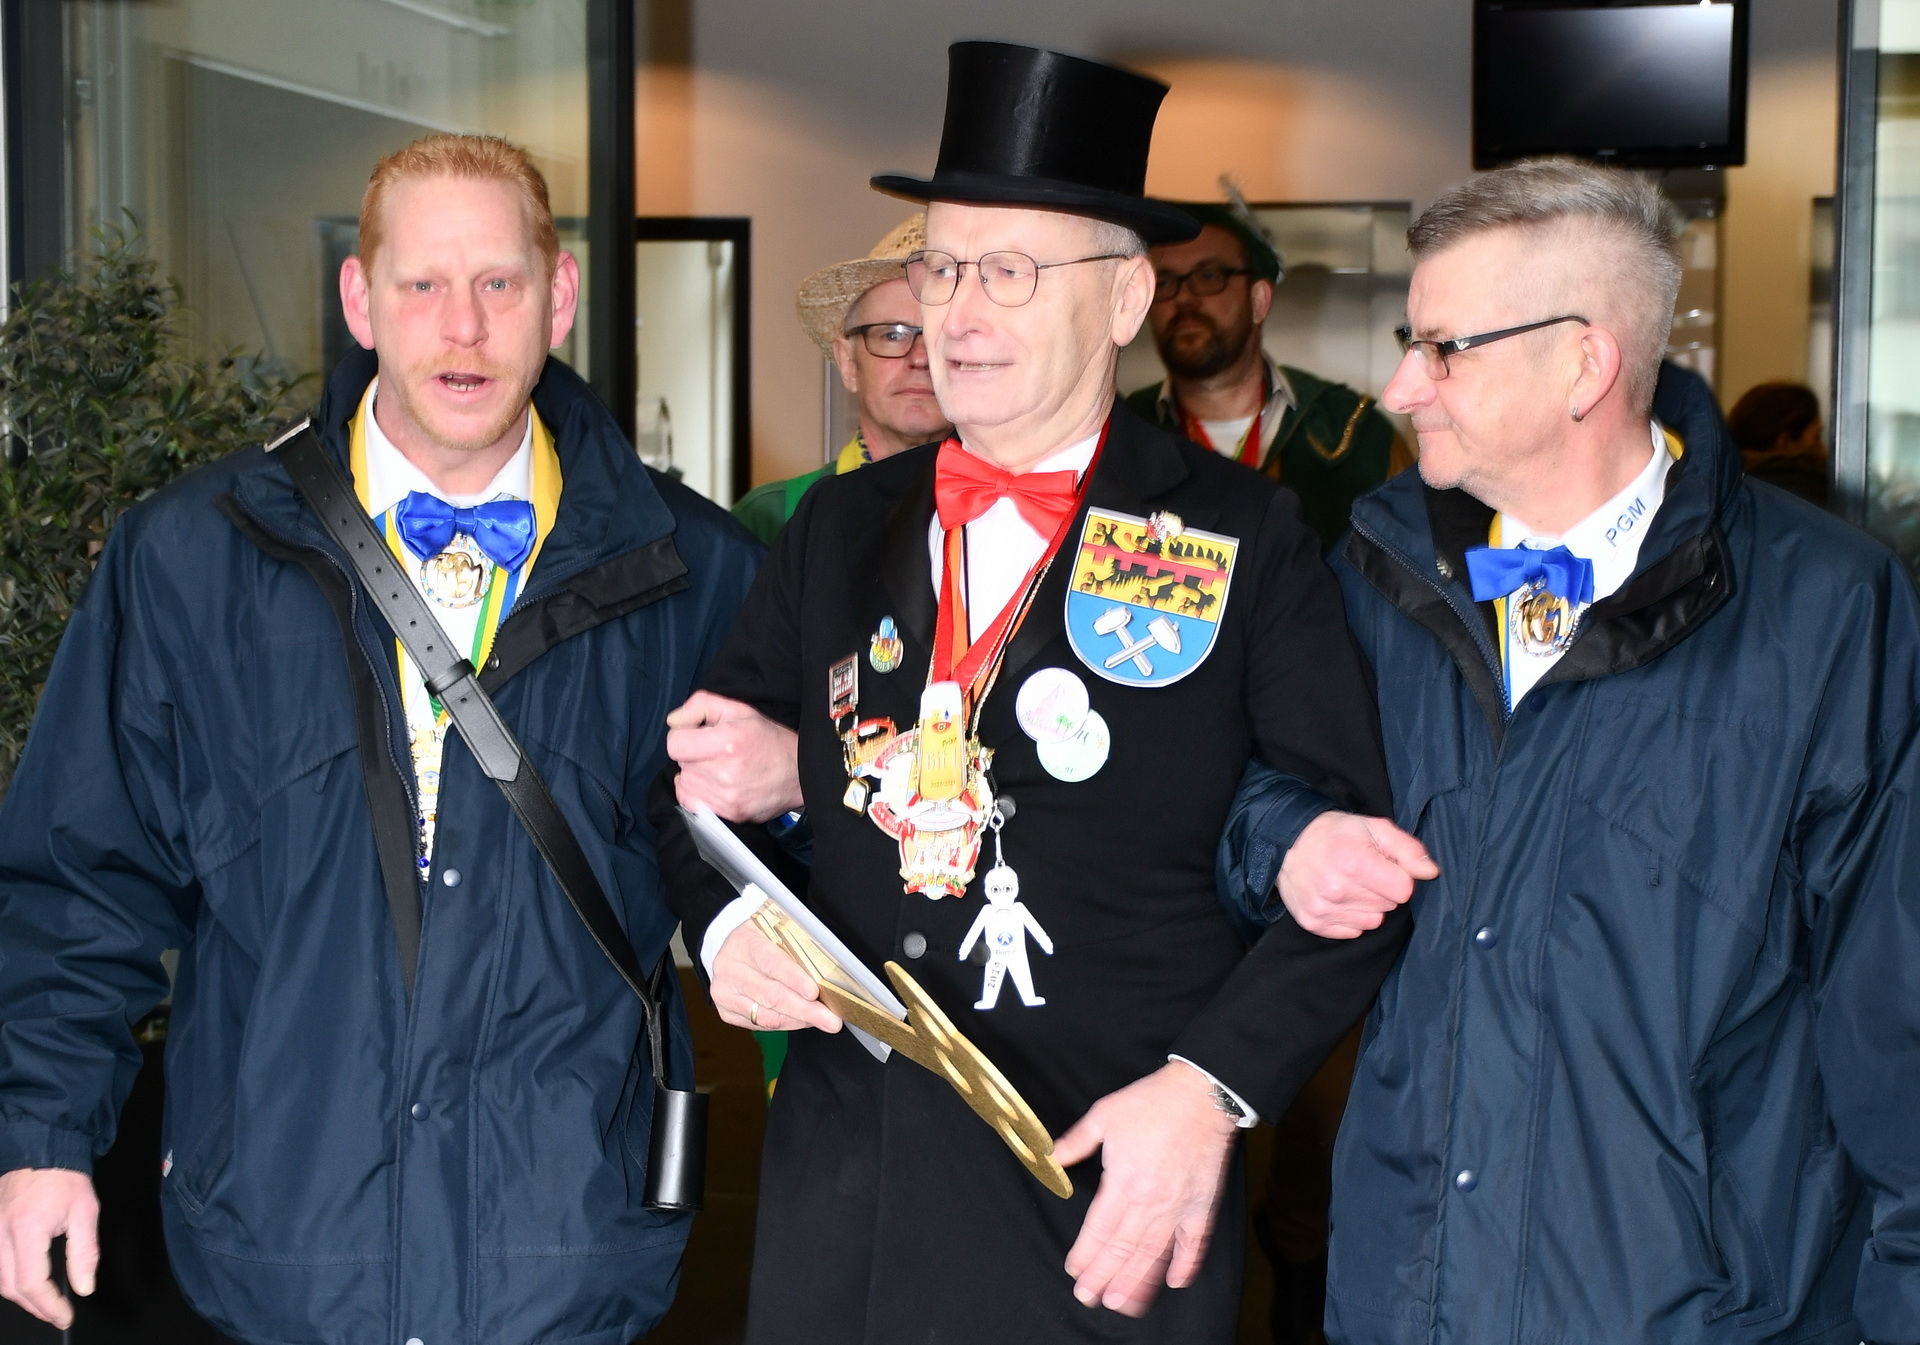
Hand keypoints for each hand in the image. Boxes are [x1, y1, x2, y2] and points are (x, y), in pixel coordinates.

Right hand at [0, 1168, 98, 1328]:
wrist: (41, 1150)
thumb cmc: (65, 1178)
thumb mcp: (85, 1212)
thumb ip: (84, 1252)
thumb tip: (84, 1287)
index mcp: (27, 1229)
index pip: (32, 1282)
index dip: (49, 1306)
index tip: (65, 1316)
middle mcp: (0, 1234)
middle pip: (9, 1287)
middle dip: (35, 1306)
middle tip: (57, 1314)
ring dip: (21, 1295)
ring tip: (45, 1303)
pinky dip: (10, 1280)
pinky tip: (27, 1282)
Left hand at [666, 691, 801, 822]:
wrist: (801, 773)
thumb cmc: (769, 738)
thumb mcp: (739, 709)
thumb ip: (700, 705)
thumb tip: (673, 722)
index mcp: (728, 742)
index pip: (675, 744)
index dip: (683, 735)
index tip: (699, 734)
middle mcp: (725, 772)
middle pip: (681, 762)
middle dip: (693, 753)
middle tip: (715, 750)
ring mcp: (727, 798)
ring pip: (685, 782)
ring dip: (695, 773)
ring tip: (718, 766)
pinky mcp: (729, 814)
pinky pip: (691, 802)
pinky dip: (696, 791)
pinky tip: (713, 783)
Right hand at [711, 921, 840, 1034]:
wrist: (734, 949)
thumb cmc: (764, 938)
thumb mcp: (778, 930)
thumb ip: (798, 948)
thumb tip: (827, 975)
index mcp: (743, 941)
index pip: (771, 962)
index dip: (793, 979)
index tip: (814, 992)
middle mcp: (729, 968)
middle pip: (770, 995)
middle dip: (805, 1010)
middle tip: (830, 1020)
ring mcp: (724, 992)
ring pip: (767, 1015)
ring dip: (799, 1020)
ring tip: (823, 1020)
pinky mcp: (726, 1012)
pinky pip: (761, 1025)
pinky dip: (786, 1024)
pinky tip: (802, 1020)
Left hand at [1052, 1062, 1237, 1316]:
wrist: (1202, 1095)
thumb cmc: (1152, 1102)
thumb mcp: (1105, 1114)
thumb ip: (1077, 1141)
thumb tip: (1052, 1157)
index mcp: (1123, 1181)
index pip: (1099, 1229)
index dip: (1086, 1254)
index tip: (1075, 1271)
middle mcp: (1150, 1201)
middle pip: (1123, 1250)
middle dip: (1104, 1277)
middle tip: (1090, 1298)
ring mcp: (1178, 1207)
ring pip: (1154, 1255)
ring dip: (1137, 1282)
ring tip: (1123, 1304)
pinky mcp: (1203, 1206)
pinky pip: (1195, 1243)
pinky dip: (1186, 1265)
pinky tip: (1175, 1283)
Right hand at [1278, 810, 1437, 938]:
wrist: (1288, 842)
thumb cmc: (1336, 833)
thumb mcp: (1375, 828)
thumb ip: (1408, 849)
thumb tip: (1431, 872)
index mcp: (1355, 862)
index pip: (1404, 890)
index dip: (1398, 877)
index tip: (1383, 866)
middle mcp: (1337, 889)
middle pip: (1389, 906)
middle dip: (1382, 890)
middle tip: (1363, 872)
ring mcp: (1323, 908)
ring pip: (1373, 921)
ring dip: (1367, 905)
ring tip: (1350, 884)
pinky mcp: (1313, 922)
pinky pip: (1352, 931)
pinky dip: (1350, 917)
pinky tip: (1338, 898)